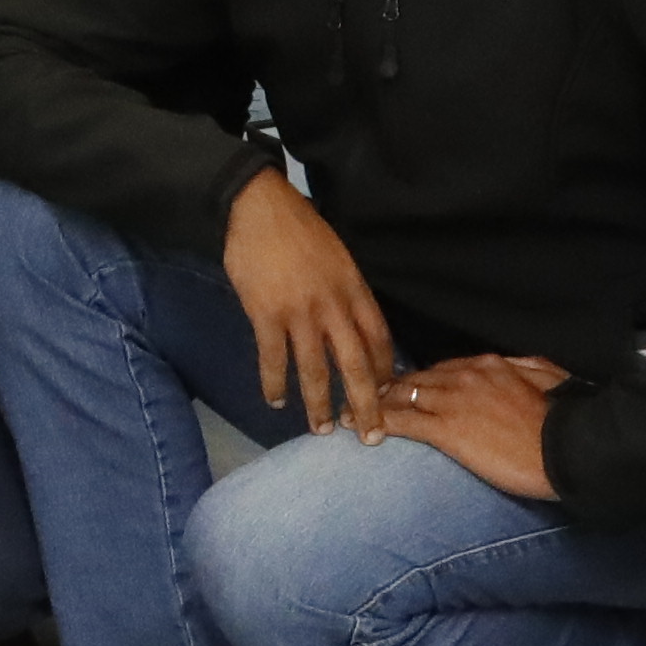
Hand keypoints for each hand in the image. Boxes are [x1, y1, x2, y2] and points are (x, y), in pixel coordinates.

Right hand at [220, 168, 399, 436]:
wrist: (260, 208)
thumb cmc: (300, 228)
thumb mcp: (339, 257)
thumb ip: (346, 293)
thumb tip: (352, 328)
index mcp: (354, 289)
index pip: (378, 339)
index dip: (383, 372)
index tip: (385, 396)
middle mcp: (333, 306)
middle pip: (355, 365)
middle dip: (365, 405)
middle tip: (370, 437)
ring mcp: (300, 313)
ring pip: (315, 370)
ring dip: (319, 404)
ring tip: (322, 430)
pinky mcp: (266, 315)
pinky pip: (273, 359)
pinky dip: (274, 384)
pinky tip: (276, 402)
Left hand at [372, 352, 564, 504]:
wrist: (568, 449)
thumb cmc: (565, 418)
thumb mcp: (550, 378)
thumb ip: (526, 367)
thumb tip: (514, 365)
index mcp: (490, 364)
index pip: (442, 369)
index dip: (419, 380)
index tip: (401, 386)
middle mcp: (465, 375)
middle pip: (417, 379)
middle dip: (387, 388)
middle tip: (362, 396)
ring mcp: (453, 401)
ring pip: (402, 395)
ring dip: (372, 402)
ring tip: (348, 410)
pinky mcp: (446, 430)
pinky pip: (403, 420)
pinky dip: (377, 420)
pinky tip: (357, 426)